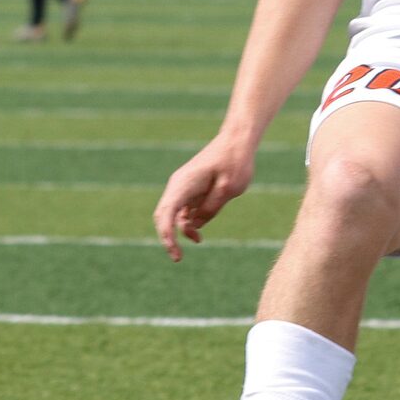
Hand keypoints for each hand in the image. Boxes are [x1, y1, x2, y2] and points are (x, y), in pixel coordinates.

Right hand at [153, 129, 259, 261]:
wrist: (236, 142)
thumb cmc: (234, 162)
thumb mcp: (228, 189)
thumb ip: (211, 209)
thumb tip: (196, 225)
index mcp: (184, 184)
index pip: (167, 213)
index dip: (167, 235)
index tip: (176, 253)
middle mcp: (178, 186)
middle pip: (163, 216)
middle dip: (167, 237)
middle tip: (178, 258)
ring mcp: (183, 188)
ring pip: (172, 215)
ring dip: (181, 230)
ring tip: (198, 241)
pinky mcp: (191, 190)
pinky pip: (182, 211)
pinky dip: (187, 223)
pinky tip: (198, 233)